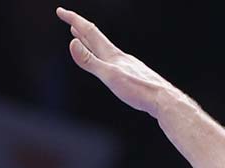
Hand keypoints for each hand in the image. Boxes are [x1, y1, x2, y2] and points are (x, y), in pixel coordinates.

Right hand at [57, 7, 181, 116]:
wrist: (163, 99)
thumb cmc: (138, 90)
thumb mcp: (109, 76)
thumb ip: (90, 61)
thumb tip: (72, 43)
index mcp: (111, 54)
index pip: (89, 31)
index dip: (73, 19)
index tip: (60, 11)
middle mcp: (118, 56)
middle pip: (95, 37)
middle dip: (79, 28)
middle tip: (68, 20)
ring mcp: (126, 65)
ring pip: (103, 49)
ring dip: (89, 41)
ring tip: (81, 37)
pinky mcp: (132, 75)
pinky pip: (111, 60)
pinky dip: (101, 56)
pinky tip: (106, 62)